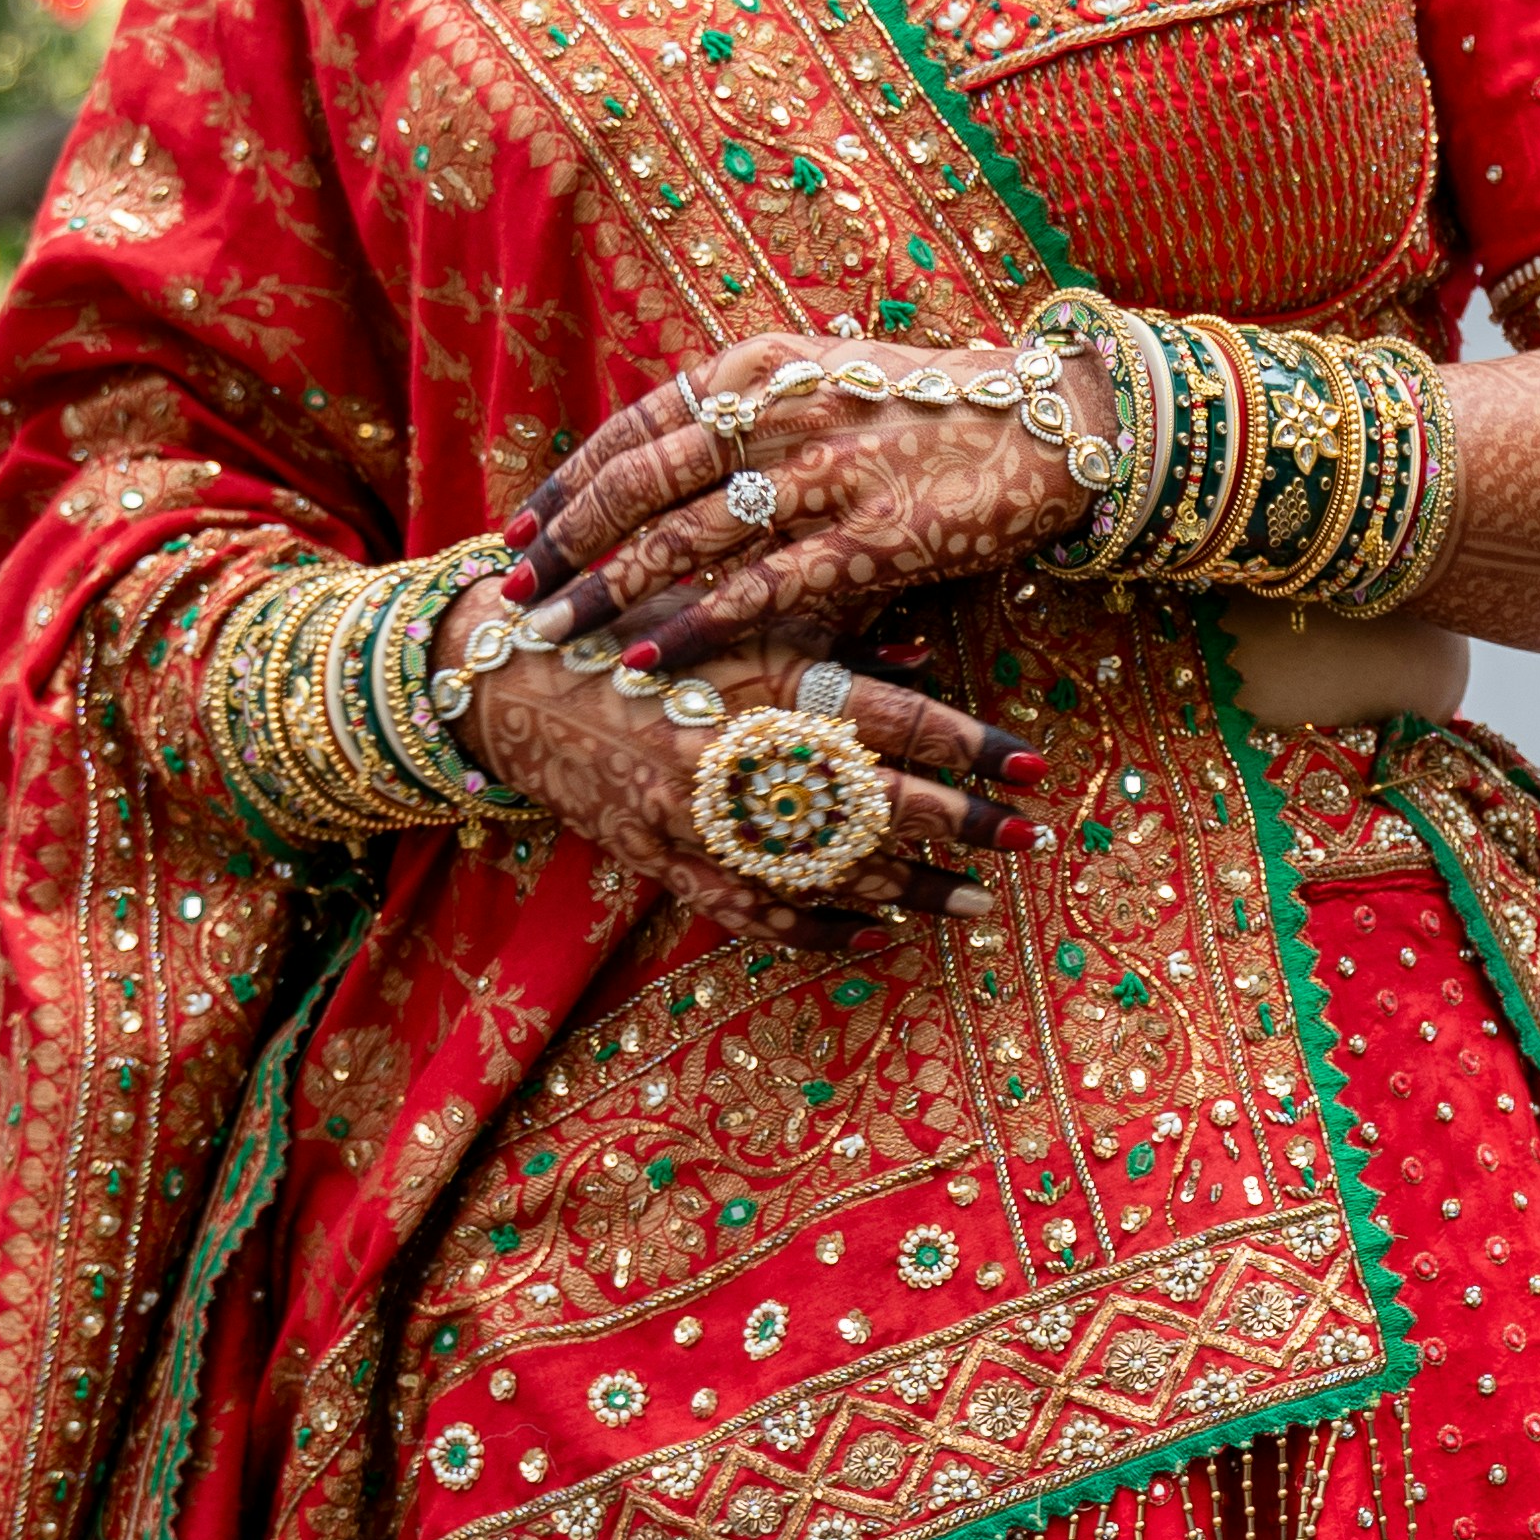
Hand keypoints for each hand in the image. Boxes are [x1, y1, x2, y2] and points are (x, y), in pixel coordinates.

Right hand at [446, 589, 1034, 931]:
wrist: (503, 678)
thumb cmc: (623, 622)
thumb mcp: (726, 605)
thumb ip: (825, 625)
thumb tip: (927, 646)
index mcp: (759, 684)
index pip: (891, 723)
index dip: (971, 749)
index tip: (1036, 767)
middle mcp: (738, 760)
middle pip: (875, 808)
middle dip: (963, 830)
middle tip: (1030, 841)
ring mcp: (701, 823)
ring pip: (826, 873)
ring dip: (912, 894)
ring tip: (978, 904)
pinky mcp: (666, 864)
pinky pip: (756, 914)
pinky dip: (822, 929)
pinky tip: (877, 934)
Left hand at [512, 347, 1084, 684]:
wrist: (1053, 423)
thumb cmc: (935, 415)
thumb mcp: (831, 389)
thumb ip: (757, 425)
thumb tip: (677, 486)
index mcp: (762, 366)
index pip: (636, 426)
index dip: (567, 482)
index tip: (518, 530)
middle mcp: (781, 409)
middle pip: (640, 480)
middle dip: (564, 542)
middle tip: (512, 592)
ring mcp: (826, 471)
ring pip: (684, 536)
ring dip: (607, 589)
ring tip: (553, 633)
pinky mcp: (872, 535)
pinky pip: (761, 586)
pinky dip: (694, 624)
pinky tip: (648, 656)